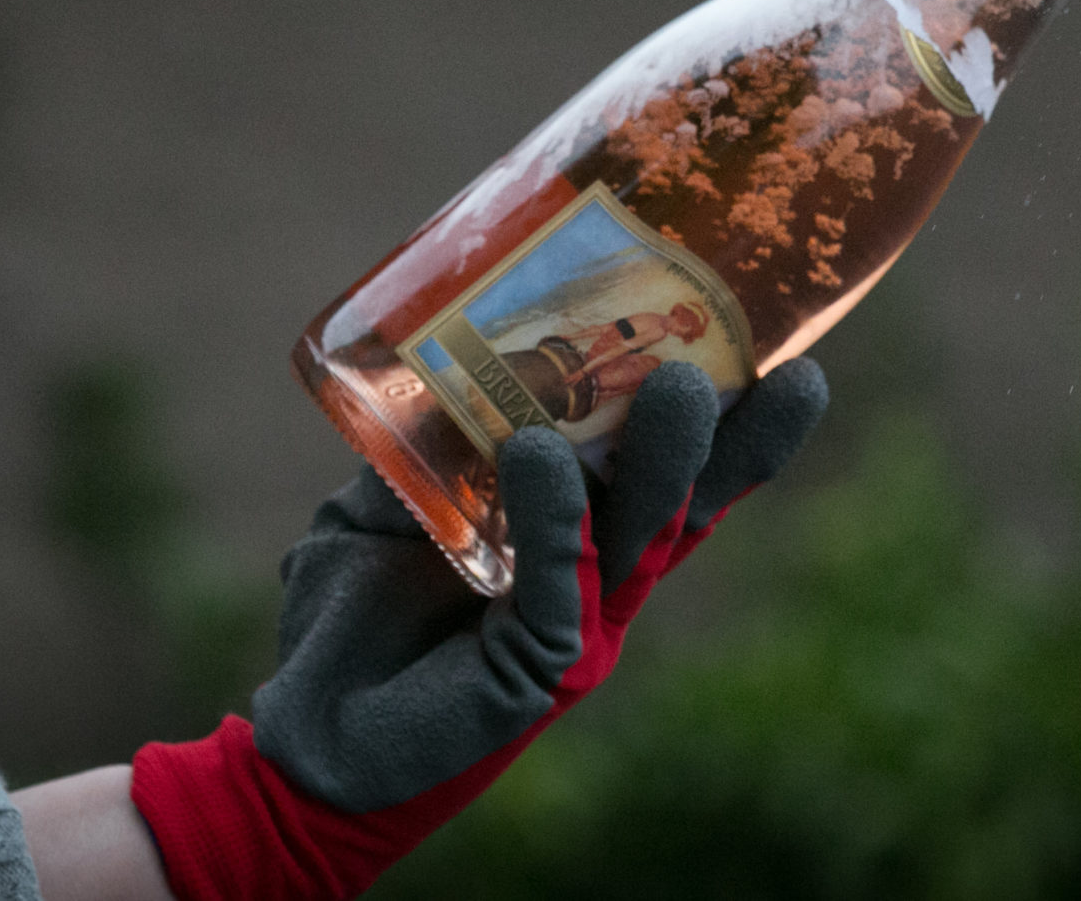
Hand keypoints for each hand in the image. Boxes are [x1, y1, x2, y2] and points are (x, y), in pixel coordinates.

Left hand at [129, 358, 827, 900]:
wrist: (304, 728)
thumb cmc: (356, 617)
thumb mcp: (390, 502)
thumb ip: (431, 442)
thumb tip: (447, 353)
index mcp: (583, 539)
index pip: (669, 476)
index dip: (730, 424)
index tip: (776, 354)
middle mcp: (596, 582)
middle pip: (685, 503)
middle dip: (728, 435)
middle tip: (759, 362)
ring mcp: (576, 630)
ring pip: (643, 539)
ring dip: (664, 461)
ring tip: (679, 388)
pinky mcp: (535, 674)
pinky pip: (559, 588)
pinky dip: (554, 518)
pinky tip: (541, 454)